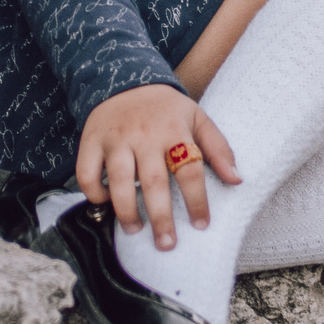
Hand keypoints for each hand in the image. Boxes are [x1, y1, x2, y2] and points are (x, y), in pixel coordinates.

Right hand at [75, 83, 240, 249]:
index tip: (202, 224)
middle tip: (167, 243)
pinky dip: (93, 192)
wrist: (126, 80)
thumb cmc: (166, 108)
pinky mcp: (92, 140)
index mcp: (175, 130)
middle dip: (161, 217)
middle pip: (154, 182)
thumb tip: (236, 180)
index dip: (197, 200)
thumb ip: (218, 148)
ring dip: (126, 210)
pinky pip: (86, 172)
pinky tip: (105, 203)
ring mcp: (116, 138)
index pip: (190, 170)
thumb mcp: (198, 118)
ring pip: (119, 181)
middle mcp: (144, 135)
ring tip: (135, 229)